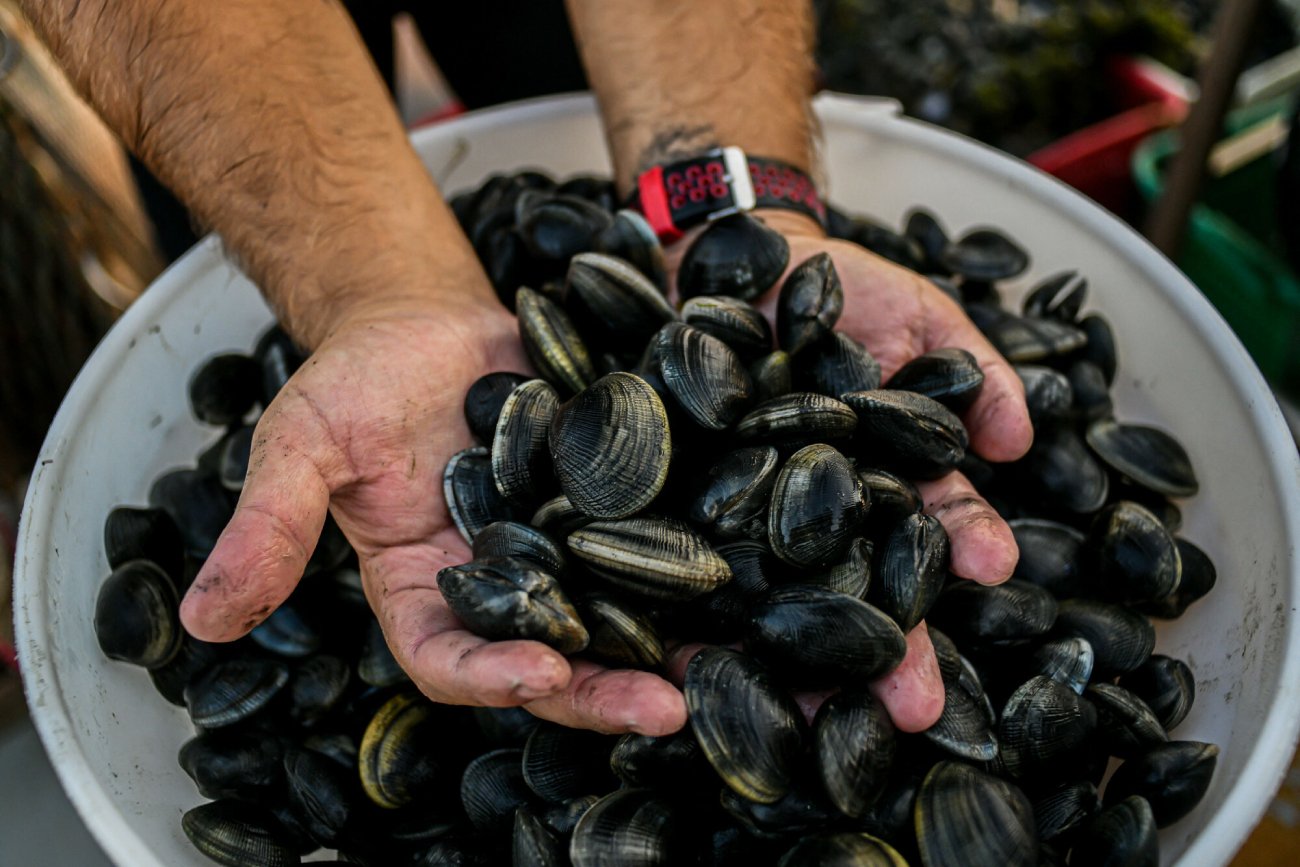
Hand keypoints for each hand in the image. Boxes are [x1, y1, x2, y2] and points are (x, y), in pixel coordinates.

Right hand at [179, 295, 686, 735]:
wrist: (422, 319)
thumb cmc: (351, 380)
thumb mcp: (299, 447)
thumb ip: (268, 530)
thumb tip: (203, 619)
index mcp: (417, 591)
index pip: (450, 658)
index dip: (489, 675)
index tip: (539, 671)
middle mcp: (491, 583)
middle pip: (548, 655)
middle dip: (601, 688)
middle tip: (662, 709)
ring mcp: (551, 545)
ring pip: (608, 611)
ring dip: (658, 643)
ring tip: (719, 666)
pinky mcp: (598, 501)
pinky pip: (642, 541)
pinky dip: (682, 563)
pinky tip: (737, 574)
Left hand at [671, 210, 1033, 731]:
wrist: (723, 258)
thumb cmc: (829, 286)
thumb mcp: (916, 316)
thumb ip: (970, 369)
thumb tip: (1020, 435)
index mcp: (881, 481)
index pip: (929, 527)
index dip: (961, 546)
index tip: (994, 570)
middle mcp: (817, 517)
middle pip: (855, 591)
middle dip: (888, 649)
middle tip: (915, 707)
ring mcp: (744, 521)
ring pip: (773, 603)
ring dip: (796, 666)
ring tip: (816, 716)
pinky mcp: (671, 515)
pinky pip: (679, 570)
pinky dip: (689, 621)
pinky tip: (699, 666)